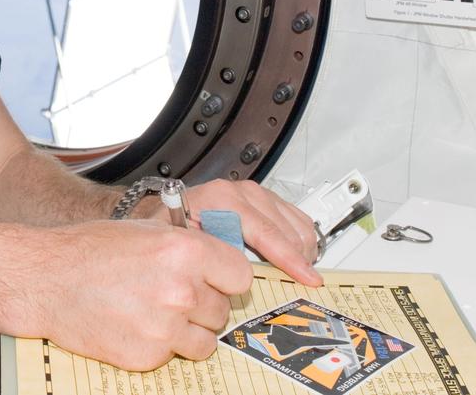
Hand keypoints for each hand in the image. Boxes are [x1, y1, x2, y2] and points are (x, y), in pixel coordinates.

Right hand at [23, 219, 252, 370]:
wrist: (47, 280)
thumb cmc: (90, 250)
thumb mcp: (146, 230)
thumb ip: (187, 244)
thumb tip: (219, 257)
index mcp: (185, 251)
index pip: (240, 276)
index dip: (226, 278)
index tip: (215, 279)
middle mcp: (181, 289)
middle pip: (223, 310)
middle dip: (203, 305)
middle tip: (173, 294)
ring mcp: (166, 326)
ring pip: (206, 340)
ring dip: (188, 330)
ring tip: (156, 312)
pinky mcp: (148, 355)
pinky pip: (175, 356)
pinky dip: (162, 345)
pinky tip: (137, 324)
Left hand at [144, 179, 321, 286]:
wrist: (167, 212)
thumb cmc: (172, 230)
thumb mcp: (184, 245)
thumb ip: (212, 257)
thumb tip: (242, 279)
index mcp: (222, 199)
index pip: (267, 232)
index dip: (290, 259)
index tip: (307, 278)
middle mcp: (241, 191)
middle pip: (288, 229)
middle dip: (300, 259)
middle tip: (303, 284)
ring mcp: (255, 192)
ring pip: (297, 223)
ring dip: (303, 250)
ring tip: (299, 273)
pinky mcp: (264, 197)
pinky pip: (296, 216)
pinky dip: (301, 238)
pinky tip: (296, 256)